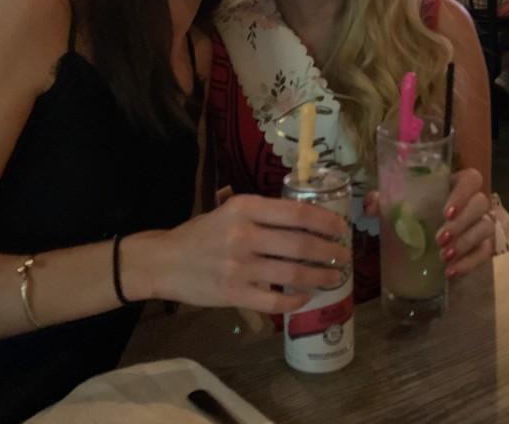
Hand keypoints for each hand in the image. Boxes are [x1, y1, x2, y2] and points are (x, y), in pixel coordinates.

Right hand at [147, 194, 350, 313]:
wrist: (164, 261)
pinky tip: (306, 297)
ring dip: (321, 276)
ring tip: (335, 277)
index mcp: (244, 207)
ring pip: (293, 273)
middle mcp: (243, 234)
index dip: (324, 220)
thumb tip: (304, 217)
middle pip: (300, 244)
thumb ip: (261, 213)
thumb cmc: (200, 234)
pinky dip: (296, 300)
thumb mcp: (227, 210)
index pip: (295, 212)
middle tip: (345, 255)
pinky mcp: (234, 294)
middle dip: (330, 251)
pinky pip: (275, 300)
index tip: (340, 227)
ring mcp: (239, 266)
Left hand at [364, 168, 492, 277]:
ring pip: (485, 228)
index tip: (446, 212)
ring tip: (444, 256)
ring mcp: (481, 223)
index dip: (463, 193)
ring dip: (465, 243)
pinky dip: (470, 263)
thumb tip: (368, 205)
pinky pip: (485, 252)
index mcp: (454, 183)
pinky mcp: (484, 245)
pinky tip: (451, 272)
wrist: (425, 234)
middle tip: (439, 239)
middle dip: (461, 223)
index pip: (471, 179)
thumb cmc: (415, 210)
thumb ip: (382, 200)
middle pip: (481, 204)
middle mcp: (473, 201)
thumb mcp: (398, 202)